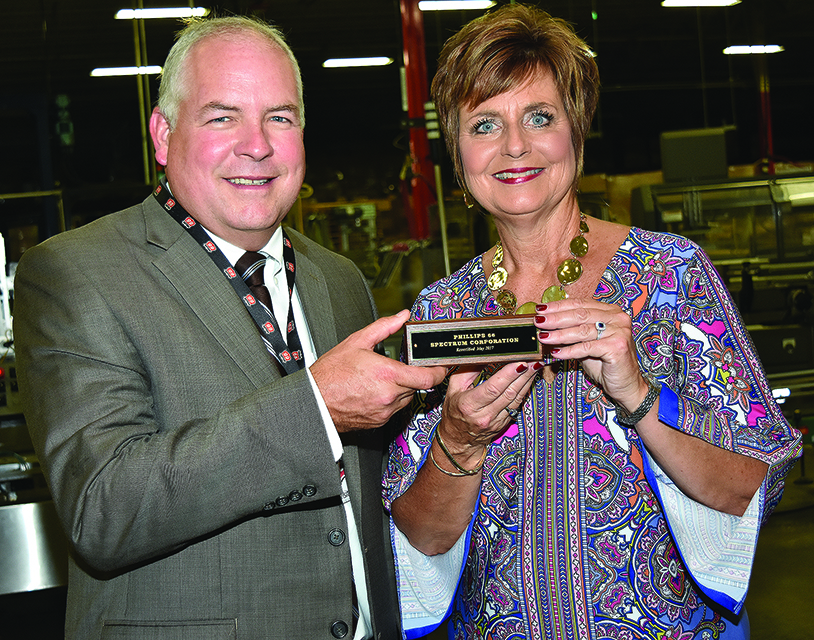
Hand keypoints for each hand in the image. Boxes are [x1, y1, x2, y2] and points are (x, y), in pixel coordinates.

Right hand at [311, 310, 446, 431]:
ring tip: (383, 379)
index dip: (439, 371)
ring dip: (402, 388)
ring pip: (407, 398)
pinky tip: (375, 391)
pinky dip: (391, 400)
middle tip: (404, 368)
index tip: (441, 366)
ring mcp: (385, 410)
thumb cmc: (330, 374)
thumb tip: (401, 317)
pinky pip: (394, 409)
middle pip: (418, 387)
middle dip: (415, 376)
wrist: (314, 401)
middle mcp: (390, 395)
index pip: (428, 377)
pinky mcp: (380, 421)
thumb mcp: (357, 342)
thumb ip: (384, 327)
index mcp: (388, 374)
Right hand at [438, 361, 540, 460]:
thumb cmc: (454, 411)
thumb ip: (468, 371)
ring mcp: (495, 421)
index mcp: (469, 405)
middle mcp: (484, 415)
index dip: (508, 375)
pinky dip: (524, 391)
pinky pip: (517, 405)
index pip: (493, 388)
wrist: (457, 440)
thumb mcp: (454, 388)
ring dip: (527, 381)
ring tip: (534, 366)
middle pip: (509, 392)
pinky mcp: (504, 424)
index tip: (519, 362)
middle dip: (524, 374)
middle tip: (533, 359)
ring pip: (516, 399)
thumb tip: (485, 355)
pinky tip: (528, 380)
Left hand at [534, 300, 647, 411]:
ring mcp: (620, 331)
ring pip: (582, 330)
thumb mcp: (585, 344)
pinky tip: (556, 353)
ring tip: (543, 337)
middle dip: (556, 318)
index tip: (540, 308)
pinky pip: (587, 347)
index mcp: (610, 311)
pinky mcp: (618, 347)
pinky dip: (569, 351)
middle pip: (580, 314)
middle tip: (538, 321)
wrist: (625, 385)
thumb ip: (571, 332)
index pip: (580, 304)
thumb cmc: (604, 363)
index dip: (558, 306)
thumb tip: (545, 325)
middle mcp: (617, 318)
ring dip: (559, 334)